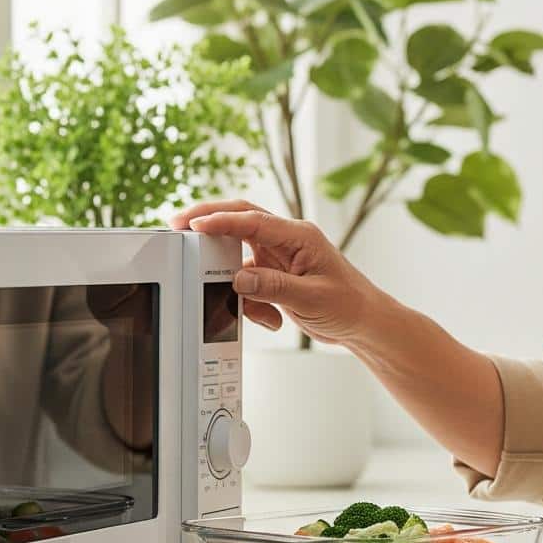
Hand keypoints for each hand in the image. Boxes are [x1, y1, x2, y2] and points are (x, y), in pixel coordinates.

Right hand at [170, 199, 385, 345]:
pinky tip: (271, 319)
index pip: (253, 221)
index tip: (194, 224)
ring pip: (240, 256)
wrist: (363, 322)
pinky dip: (249, 301)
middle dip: (210, 220)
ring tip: (255, 308)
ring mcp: (280, 256)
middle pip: (240, 220)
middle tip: (179, 224)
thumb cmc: (348, 304)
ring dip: (235, 281)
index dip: (221, 220)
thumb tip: (238, 279)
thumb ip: (272, 288)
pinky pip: (248, 280)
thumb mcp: (310, 298)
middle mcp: (287, 240)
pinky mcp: (275, 274)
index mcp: (299, 236)